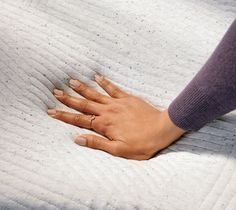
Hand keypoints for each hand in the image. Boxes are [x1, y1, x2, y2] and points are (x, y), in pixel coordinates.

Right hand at [48, 74, 185, 159]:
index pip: (79, 120)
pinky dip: (104, 82)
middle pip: (84, 104)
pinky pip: (113, 88)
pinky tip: (97, 76)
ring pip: (95, 94)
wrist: (162, 130)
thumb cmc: (142, 143)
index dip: (64, 116)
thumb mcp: (119, 150)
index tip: (51, 111)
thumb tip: (78, 139)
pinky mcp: (127, 98)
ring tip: (70, 81)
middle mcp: (107, 112)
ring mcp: (117, 103)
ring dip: (82, 88)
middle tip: (55, 91)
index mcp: (104, 125)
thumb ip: (97, 143)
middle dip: (68, 99)